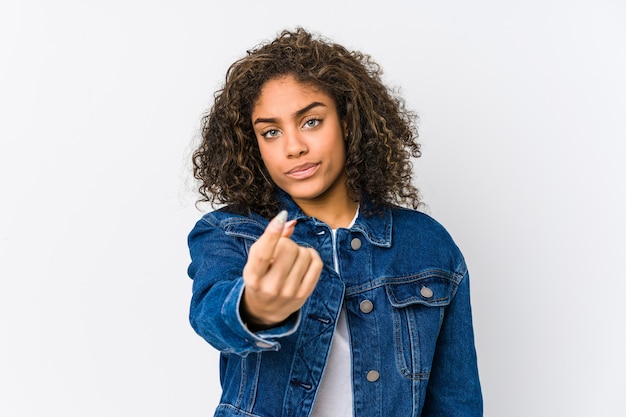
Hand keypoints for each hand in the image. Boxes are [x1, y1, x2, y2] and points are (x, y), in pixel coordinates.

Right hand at [241, 210, 322, 329]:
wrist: (263, 310)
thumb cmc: (259, 278)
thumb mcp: (256, 260)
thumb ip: (270, 239)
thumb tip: (288, 221)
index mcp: (253, 277)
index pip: (263, 253)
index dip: (272, 233)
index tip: (281, 216)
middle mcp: (270, 287)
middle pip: (288, 249)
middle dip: (287, 243)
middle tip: (282, 250)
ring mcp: (289, 293)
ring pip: (305, 254)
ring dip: (300, 250)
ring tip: (291, 258)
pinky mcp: (304, 295)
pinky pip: (317, 264)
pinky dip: (312, 255)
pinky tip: (305, 259)